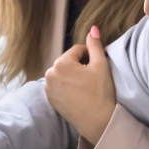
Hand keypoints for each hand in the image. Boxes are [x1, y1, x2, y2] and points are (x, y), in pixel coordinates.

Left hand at [43, 26, 115, 144]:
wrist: (97, 121)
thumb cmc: (100, 92)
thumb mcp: (101, 65)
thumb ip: (95, 45)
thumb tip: (92, 28)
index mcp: (61, 63)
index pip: (77, 50)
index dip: (90, 56)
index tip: (97, 68)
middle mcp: (49, 74)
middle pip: (68, 61)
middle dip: (80, 65)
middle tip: (92, 78)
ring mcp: (47, 88)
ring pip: (63, 73)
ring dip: (73, 75)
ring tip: (85, 86)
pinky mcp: (50, 99)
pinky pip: (58, 85)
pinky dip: (67, 86)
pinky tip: (78, 94)